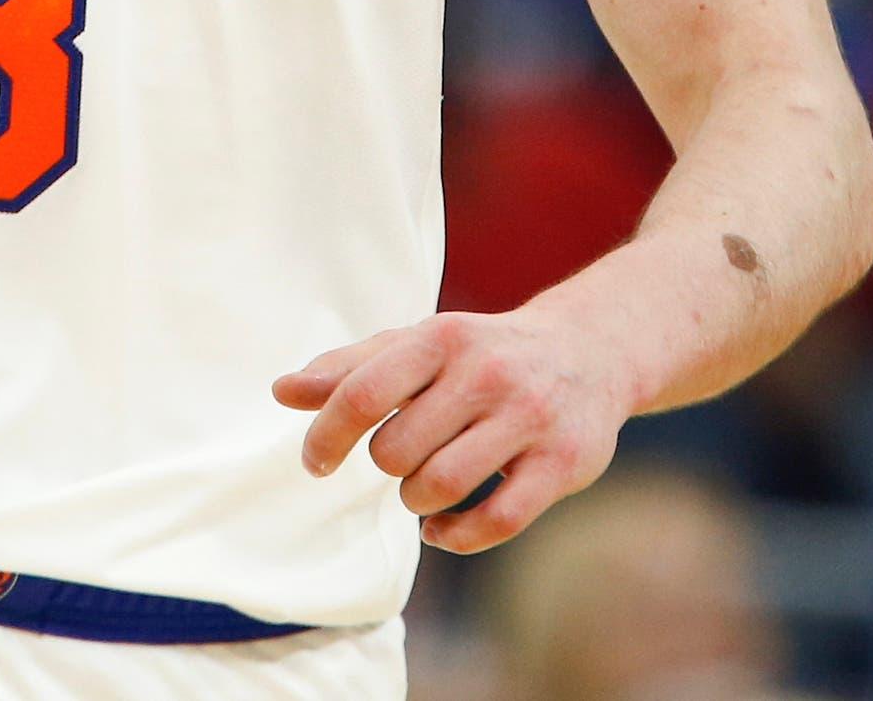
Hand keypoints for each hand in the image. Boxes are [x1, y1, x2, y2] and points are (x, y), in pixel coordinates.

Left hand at [273, 306, 629, 551]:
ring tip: (423, 490)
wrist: (590, 351)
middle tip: (400, 461)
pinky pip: (495, 521)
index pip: (363, 393)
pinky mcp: (561, 464)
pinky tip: (443, 528)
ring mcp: (528, 419)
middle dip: (387, 468)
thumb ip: (350, 368)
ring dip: (417, 502)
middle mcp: (486, 373)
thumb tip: (281, 392)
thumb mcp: (418, 345)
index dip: (326, 437)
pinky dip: (456, 535)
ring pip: (441, 486)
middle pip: (397, 450)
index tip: (316, 464)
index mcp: (441, 337)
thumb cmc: (481, 353)